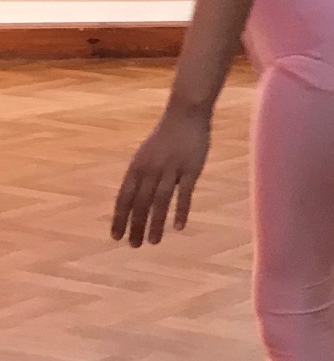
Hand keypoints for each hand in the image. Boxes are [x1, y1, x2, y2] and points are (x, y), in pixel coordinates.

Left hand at [111, 105, 210, 246]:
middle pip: (140, 203)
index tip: (116, 237)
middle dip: (136, 226)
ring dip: (155, 223)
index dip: (119, 218)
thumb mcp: (146, 155)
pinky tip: (178, 227)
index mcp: (136, 167)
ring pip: (160, 201)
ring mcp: (171, 170)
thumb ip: (140, 176)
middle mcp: (150, 170)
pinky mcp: (191, 169)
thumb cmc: (165, 136)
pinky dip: (180, 211)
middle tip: (134, 245)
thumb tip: (132, 200)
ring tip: (154, 241)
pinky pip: (184, 193)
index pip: (124, 197)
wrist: (185, 115)